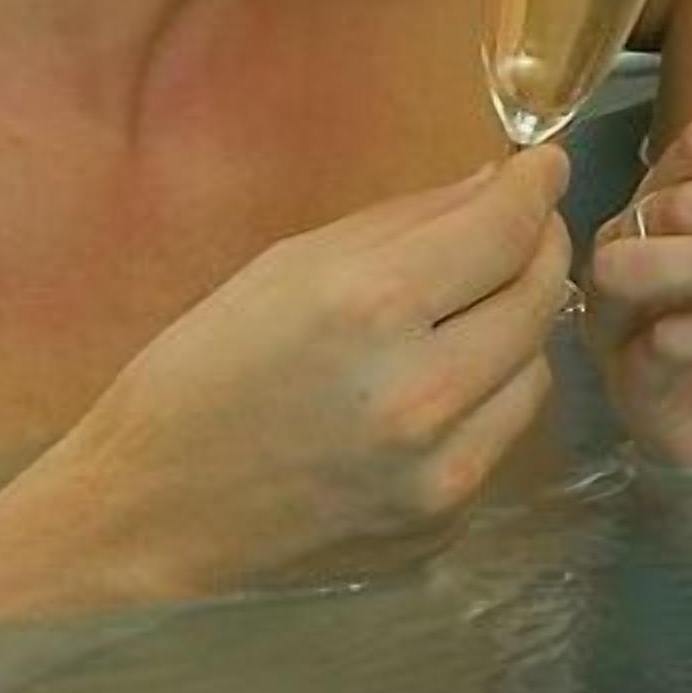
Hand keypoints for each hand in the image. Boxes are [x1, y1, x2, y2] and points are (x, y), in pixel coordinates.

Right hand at [0, 152, 572, 620]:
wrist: (147, 523)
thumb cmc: (197, 377)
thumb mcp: (284, 270)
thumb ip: (402, 224)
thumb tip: (494, 184)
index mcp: (372, 308)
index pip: (505, 230)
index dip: (536, 186)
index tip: (544, 166)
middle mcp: (423, 393)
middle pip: (539, 297)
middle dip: (538, 248)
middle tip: (520, 228)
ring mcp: (440, 472)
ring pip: (535, 372)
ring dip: (514, 332)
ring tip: (463, 317)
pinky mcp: (443, 526)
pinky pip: (499, 439)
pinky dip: (483, 402)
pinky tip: (430, 395)